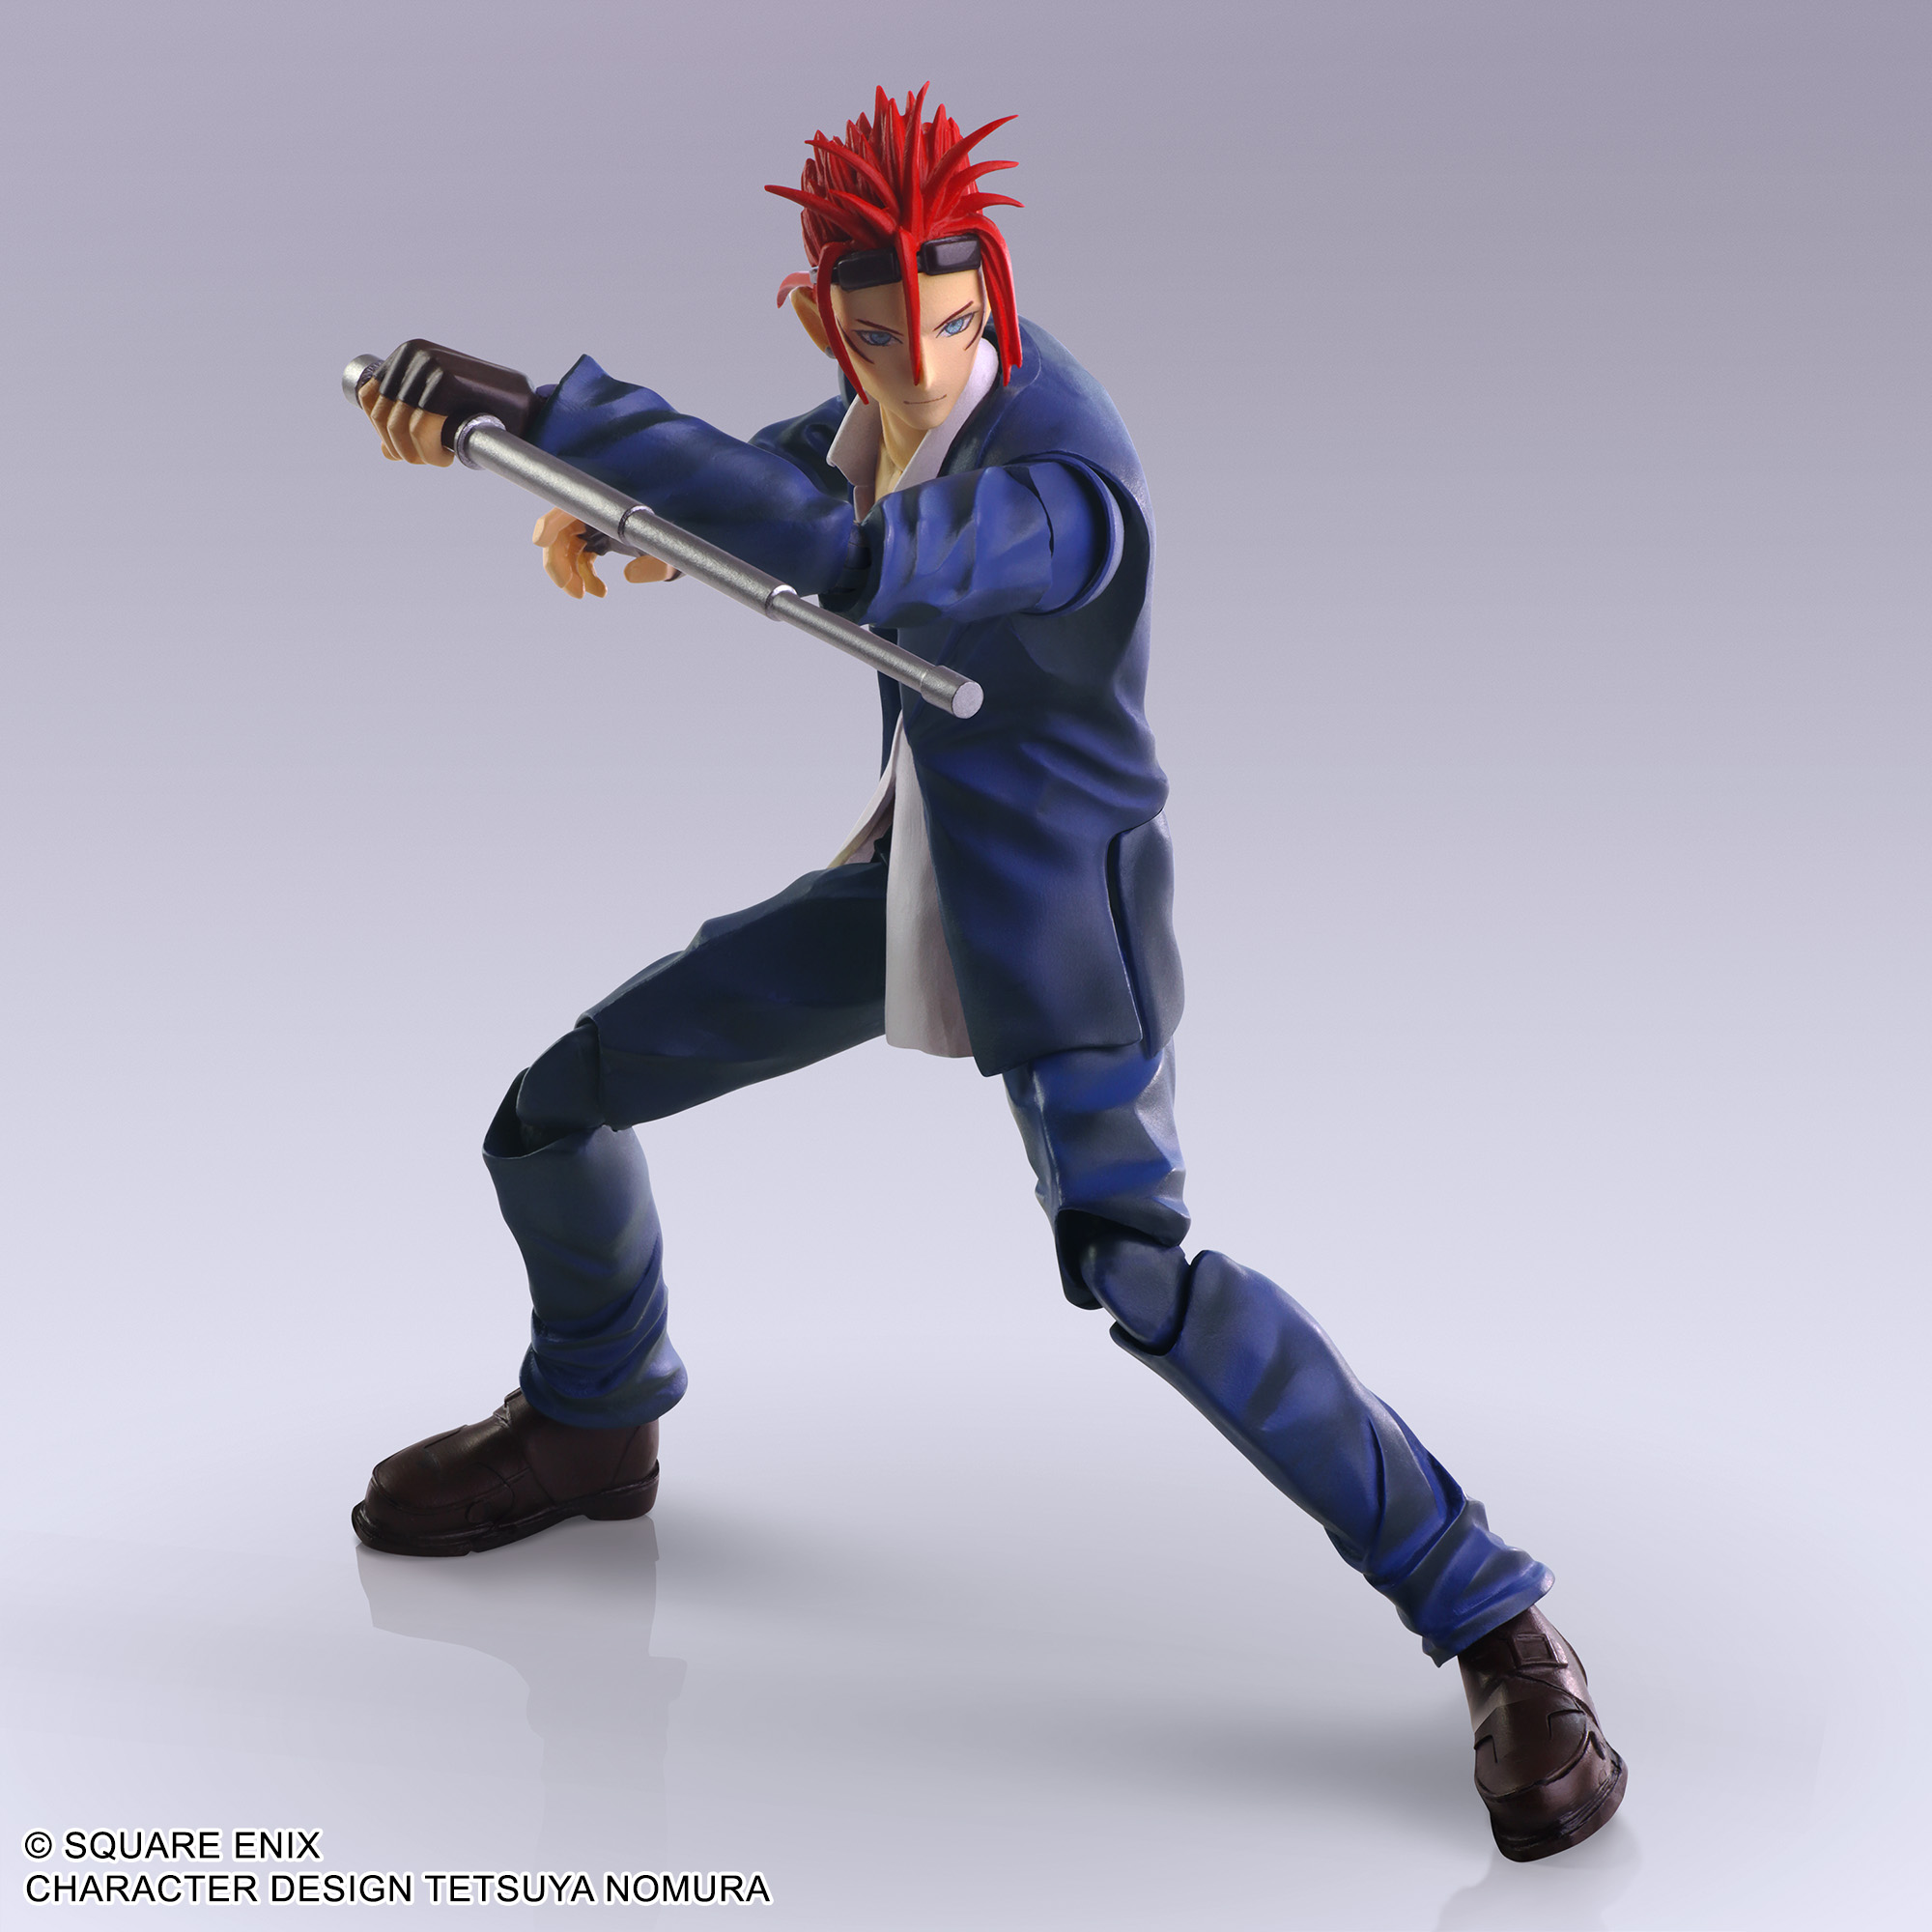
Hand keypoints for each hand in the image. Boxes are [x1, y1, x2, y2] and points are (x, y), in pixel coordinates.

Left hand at [359, 339, 534, 465]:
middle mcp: (414, 354)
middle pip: (382, 412)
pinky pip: (420, 427)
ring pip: (400, 424)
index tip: (404, 449)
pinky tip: (446, 457)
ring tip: (439, 460)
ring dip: (416, 454)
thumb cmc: (486, 410)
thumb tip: (384, 450)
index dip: (381, 430)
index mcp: (408, 353)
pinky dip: (429, 451)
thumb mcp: (440, 412)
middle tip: (423, 460)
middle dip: (399, 446)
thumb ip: (411, 424)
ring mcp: (430, 366)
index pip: (370, 396)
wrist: (527, 408)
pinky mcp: (447, 383)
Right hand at [532, 510, 677, 598]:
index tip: (541, 540)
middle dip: (560, 563)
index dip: (552, 521)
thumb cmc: (677, 546)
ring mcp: (599, 526)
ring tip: (583, 595)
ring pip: (567, 548)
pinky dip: (584, 575)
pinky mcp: (602, 539)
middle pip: (561, 533)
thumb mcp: (670, 557)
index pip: (571, 508)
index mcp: (611, 511)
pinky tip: (599, 591)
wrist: (686, 545)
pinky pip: (581, 556)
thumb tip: (629, 576)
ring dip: (570, 573)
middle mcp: (600, 515)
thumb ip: (654, 566)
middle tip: (573, 592)